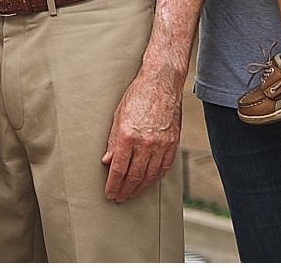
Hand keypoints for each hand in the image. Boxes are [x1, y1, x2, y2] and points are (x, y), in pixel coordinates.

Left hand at [100, 69, 180, 202]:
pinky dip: (154, 178)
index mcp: (128, 135)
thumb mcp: (118, 116)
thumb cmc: (138, 95)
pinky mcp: (172, 142)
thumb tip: (108, 161)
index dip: (113, 184)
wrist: (161, 82)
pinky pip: (163, 167)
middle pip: (134, 176)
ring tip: (131, 193)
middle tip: (119, 197)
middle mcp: (145, 142)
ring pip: (149, 175)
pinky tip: (148, 181)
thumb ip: (113, 141)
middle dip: (125, 190)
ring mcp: (161, 144)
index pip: (119, 169)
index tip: (109, 193)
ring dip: (139, 188)